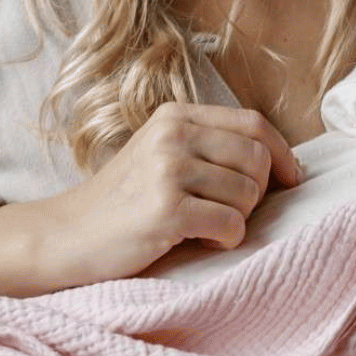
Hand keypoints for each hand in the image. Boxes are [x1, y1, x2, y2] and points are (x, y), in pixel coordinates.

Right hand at [0, 103, 302, 295]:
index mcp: (175, 116)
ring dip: (238, 219)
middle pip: (257, 158)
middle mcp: (173, 135)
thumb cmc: (121, 205)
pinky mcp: (167, 208)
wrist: (65, 236)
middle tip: (228, 213)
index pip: (253, 123)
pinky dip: (225, 239)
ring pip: (248, 194)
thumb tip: (278, 163)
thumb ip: (207, 149)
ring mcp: (169, 169)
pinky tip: (199, 240)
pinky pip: (231, 224)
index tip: (291, 180)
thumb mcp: (159, 157)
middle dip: (257, 193)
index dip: (281, 153)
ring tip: (204, 227)